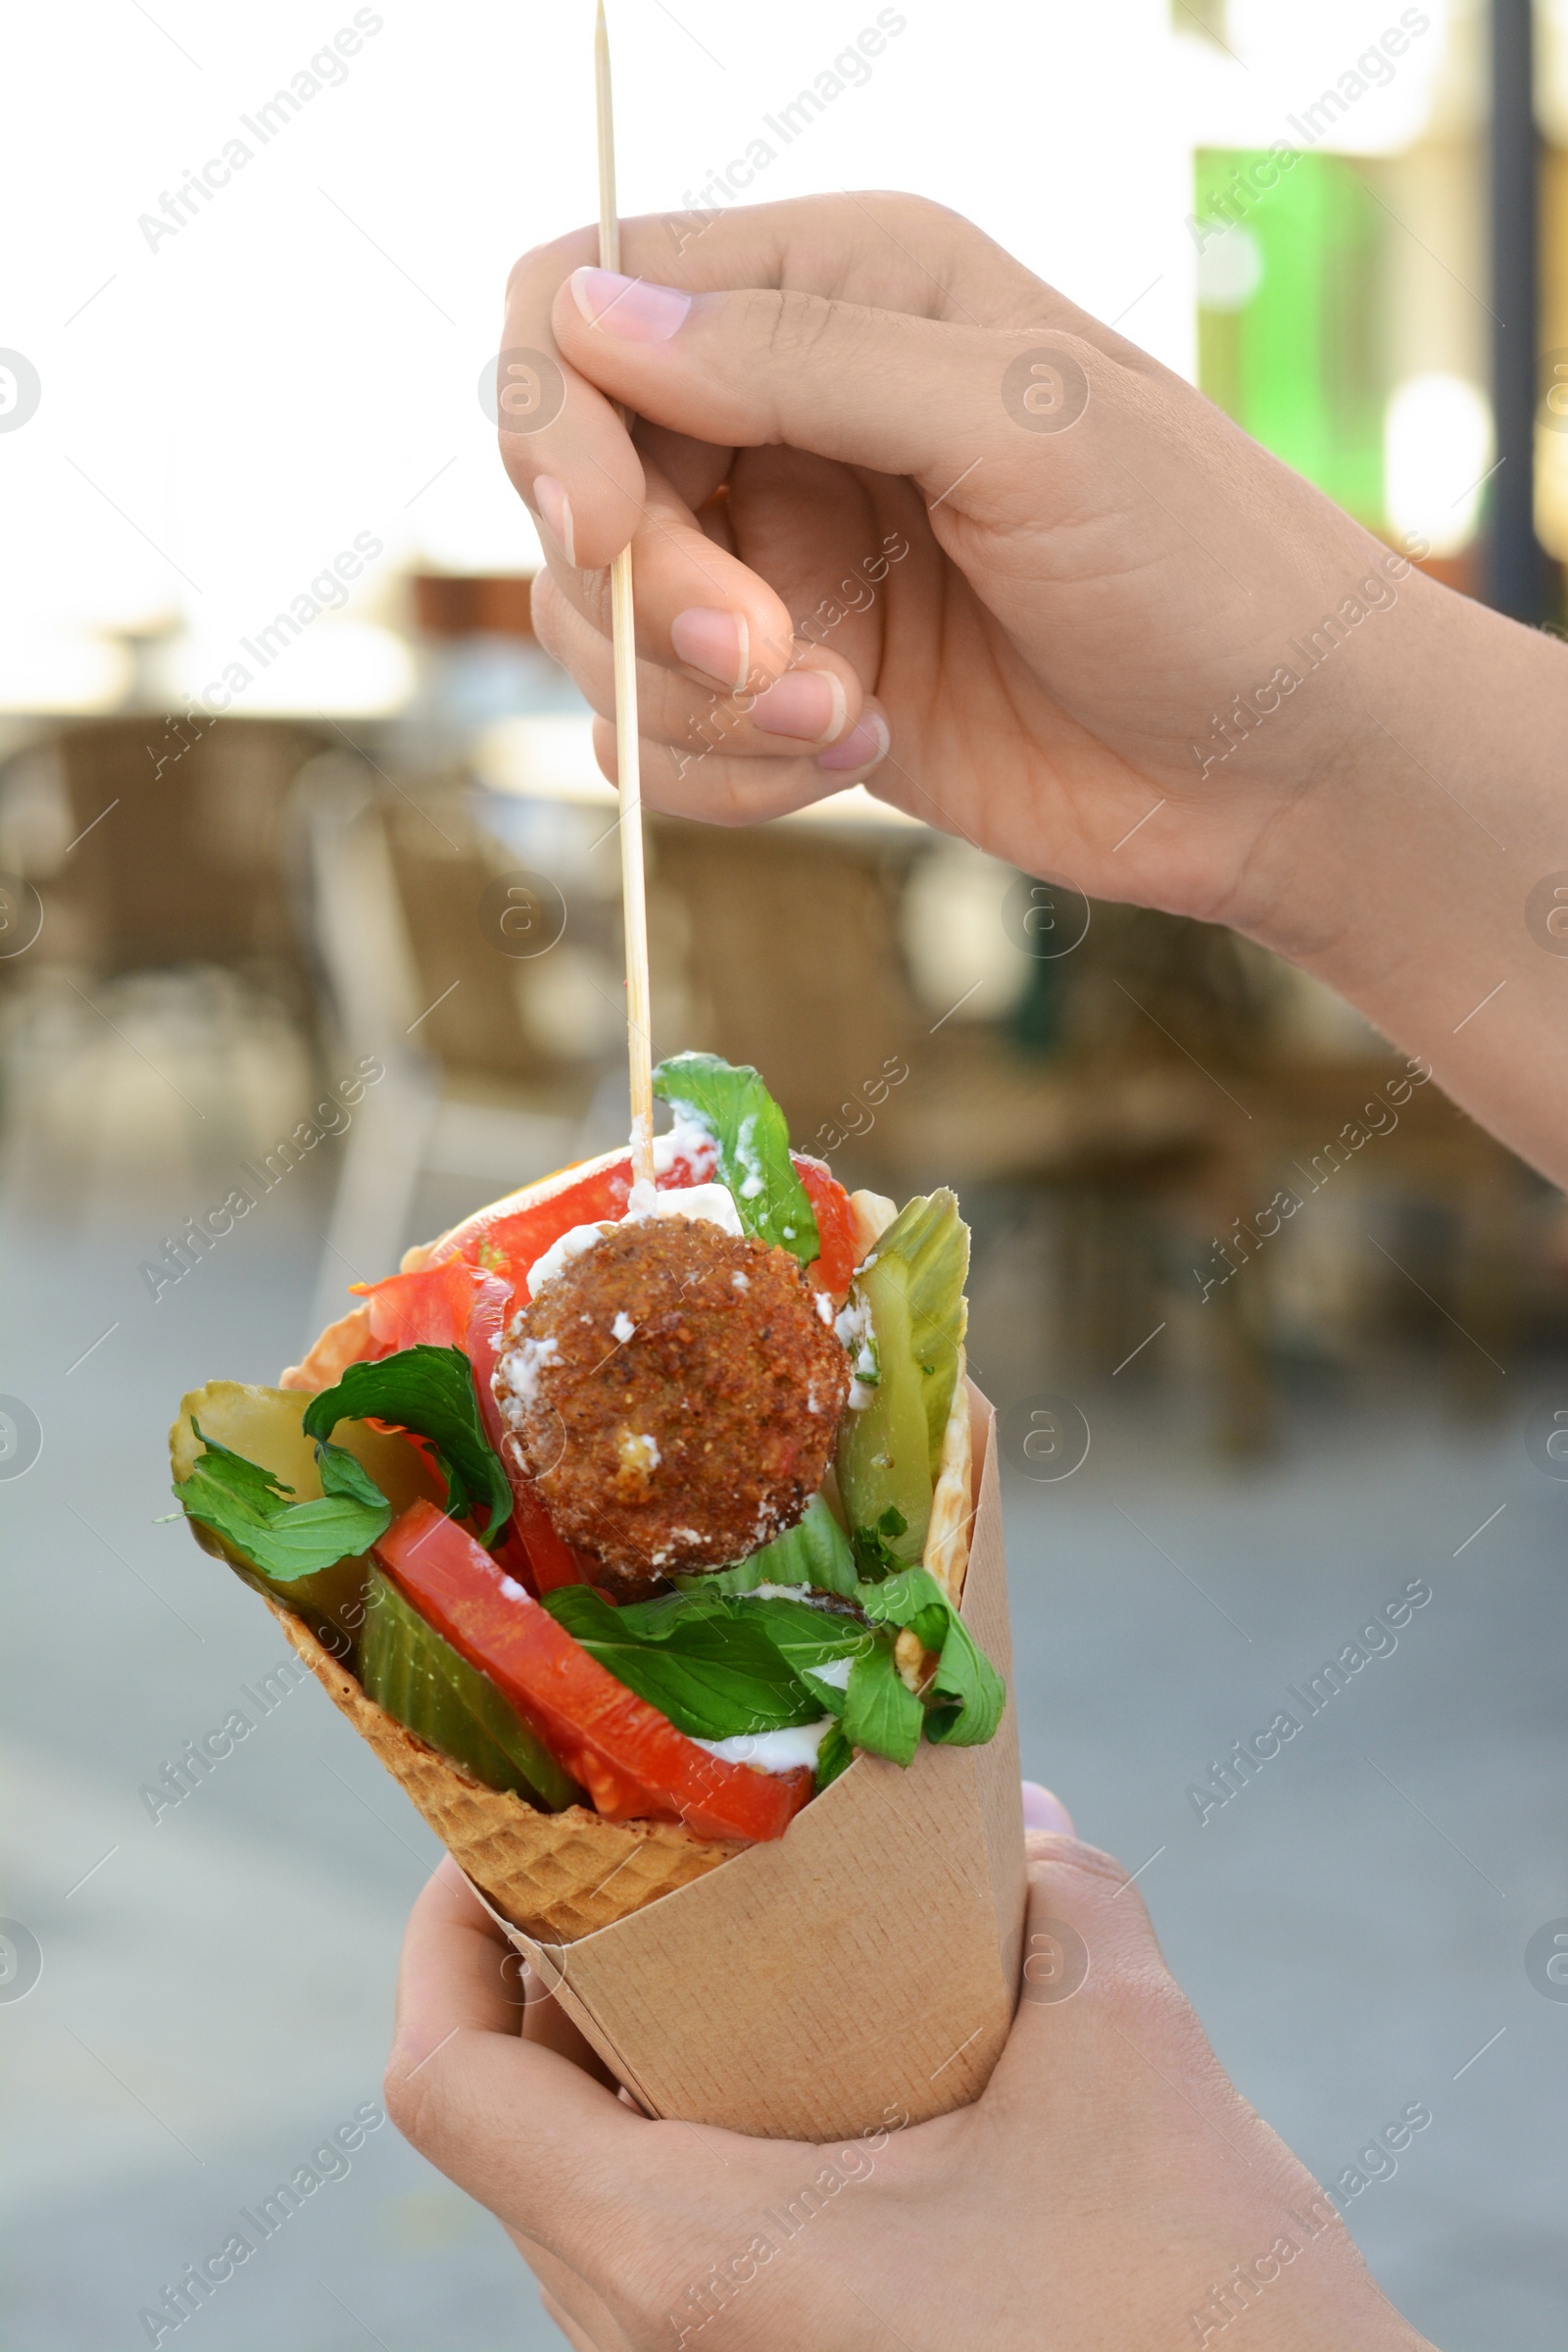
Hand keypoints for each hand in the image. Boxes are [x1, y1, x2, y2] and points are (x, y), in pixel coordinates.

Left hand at [385, 1793, 1432, 2351]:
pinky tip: (806, 2071)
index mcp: (688, 2259)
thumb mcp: (1125, 2058)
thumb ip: (1058, 1903)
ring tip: (720, 1945)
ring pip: (581, 2202)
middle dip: (549, 1973)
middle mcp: (652, 2348)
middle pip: (507, 2130)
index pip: (447, 2088)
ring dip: (624, 2064)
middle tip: (634, 1853)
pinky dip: (688, 2145)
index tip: (497, 1833)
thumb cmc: (1190, 2310)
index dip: (439, 1938)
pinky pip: (660, 2262)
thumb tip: (1012, 1808)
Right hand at [500, 196, 1429, 944]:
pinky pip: (656, 737)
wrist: (1281, 762)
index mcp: (840, 290)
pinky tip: (853, 764)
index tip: (606, 534)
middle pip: (575, 488)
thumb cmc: (1201, 562)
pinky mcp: (789, 693)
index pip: (580, 301)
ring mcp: (783, 564)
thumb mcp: (1023, 425)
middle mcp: (787, 416)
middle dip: (651, 597)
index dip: (553, 417)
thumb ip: (806, 361)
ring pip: (599, 630)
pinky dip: (723, 773)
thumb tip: (588, 311)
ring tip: (848, 725)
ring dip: (698, 705)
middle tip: (773, 664)